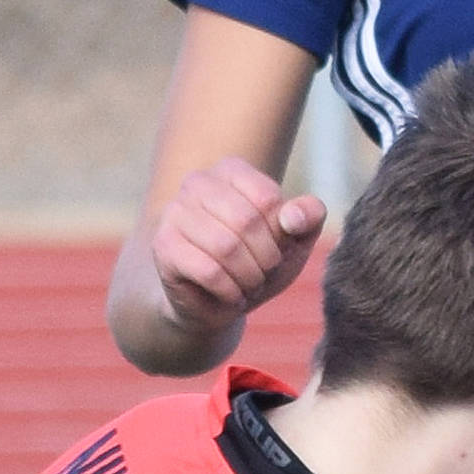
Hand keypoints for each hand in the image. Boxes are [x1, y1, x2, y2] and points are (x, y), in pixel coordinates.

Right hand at [147, 157, 323, 336]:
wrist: (217, 302)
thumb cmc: (258, 263)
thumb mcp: (295, 240)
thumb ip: (309, 216)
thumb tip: (293, 216)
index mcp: (230, 170)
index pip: (268, 198)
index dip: (280, 235)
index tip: (276, 249)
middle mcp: (197, 182)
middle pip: (247, 221)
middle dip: (266, 259)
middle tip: (263, 274)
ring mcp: (174, 213)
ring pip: (226, 247)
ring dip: (249, 278)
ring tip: (247, 285)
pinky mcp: (164, 247)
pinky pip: (209, 272)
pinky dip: (230, 292)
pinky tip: (230, 295)